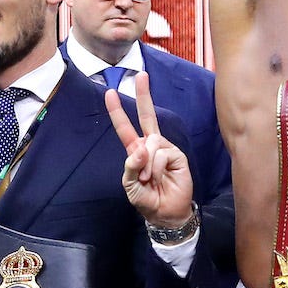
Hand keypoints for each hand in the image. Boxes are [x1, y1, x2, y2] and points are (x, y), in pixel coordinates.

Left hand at [107, 72, 195, 230]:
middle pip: (147, 116)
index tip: (110, 92)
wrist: (166, 212)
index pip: (125, 128)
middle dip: (144, 95)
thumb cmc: (147, 199)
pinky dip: (156, 167)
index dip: (117, 111)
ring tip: (149, 180)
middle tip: (142, 75)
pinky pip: (161, 154)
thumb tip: (141, 149)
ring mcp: (165, 149)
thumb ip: (130, 166)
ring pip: (150, 144)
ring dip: (146, 165)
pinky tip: (160, 177)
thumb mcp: (129, 185)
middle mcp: (151, 145)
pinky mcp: (177, 155)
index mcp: (136, 150)